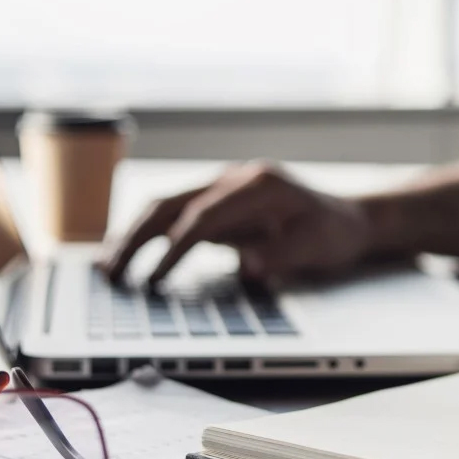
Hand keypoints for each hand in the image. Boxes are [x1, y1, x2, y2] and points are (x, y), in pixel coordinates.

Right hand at [100, 162, 373, 283]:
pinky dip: (147, 235)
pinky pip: (174, 217)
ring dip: (133, 236)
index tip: (156, 280)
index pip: (203, 216)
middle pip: (171, 204)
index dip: (175, 249)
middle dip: (136, 239)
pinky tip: (125, 254)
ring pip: (164, 207)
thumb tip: (248, 265)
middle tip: (111, 273)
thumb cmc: (336, 233)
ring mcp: (222, 188)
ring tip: (107, 268)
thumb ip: (284, 255)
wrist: (351, 217)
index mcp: (258, 185)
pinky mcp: (217, 203)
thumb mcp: (319, 246)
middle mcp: (234, 179)